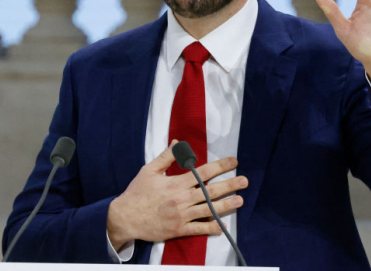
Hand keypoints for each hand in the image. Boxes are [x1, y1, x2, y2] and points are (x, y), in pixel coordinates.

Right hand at [106, 141, 246, 250]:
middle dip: (230, 185)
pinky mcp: (179, 229)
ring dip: (226, 205)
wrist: (125, 217)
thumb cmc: (137, 192)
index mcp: (176, 183)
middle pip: (210, 191)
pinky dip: (211, 228)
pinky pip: (198, 229)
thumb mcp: (149, 170)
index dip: (220, 166)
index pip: (203, 172)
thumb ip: (167, 156)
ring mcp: (181, 215)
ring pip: (208, 210)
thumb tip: (179, 142)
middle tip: (244, 181)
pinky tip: (222, 225)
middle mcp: (182, 199)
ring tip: (240, 200)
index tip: (234, 161)